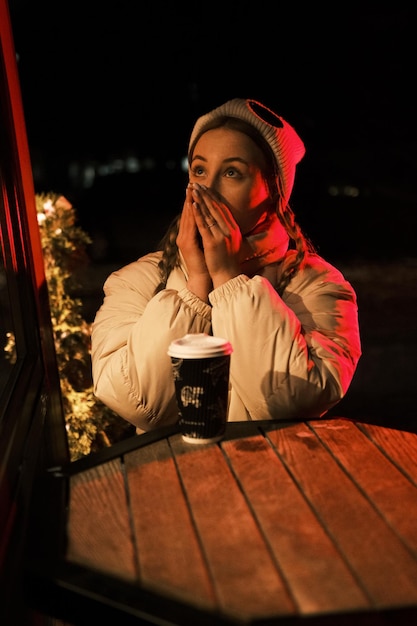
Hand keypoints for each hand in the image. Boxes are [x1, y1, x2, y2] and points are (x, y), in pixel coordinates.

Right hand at [177, 186, 212, 301]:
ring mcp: (183, 239)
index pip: (190, 213)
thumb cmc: (206, 260)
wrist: (202, 277)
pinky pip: (190, 226)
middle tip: (191, 182)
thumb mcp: (205, 242)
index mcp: (188, 234)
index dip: (193, 200)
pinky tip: (193, 206)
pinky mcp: (187, 243)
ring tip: (190, 190)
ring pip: (187, 217)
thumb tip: (209, 220)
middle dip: (189, 197)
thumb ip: (204, 231)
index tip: (196, 187)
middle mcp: (183, 234)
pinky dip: (191, 215)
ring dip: (188, 203)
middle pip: (187, 212)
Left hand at [190, 183, 241, 287]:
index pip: (222, 208)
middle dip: (206, 194)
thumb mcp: (230, 242)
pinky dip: (199, 214)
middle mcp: (229, 229)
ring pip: (209, 213)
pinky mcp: (213, 242)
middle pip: (216, 207)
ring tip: (193, 189)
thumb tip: (223, 221)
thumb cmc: (227, 260)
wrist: (227, 275)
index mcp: (233, 228)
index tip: (205, 187)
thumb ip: (228, 230)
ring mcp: (221, 235)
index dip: (213, 196)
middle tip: (197, 183)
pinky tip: (194, 205)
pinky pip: (204, 225)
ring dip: (201, 200)